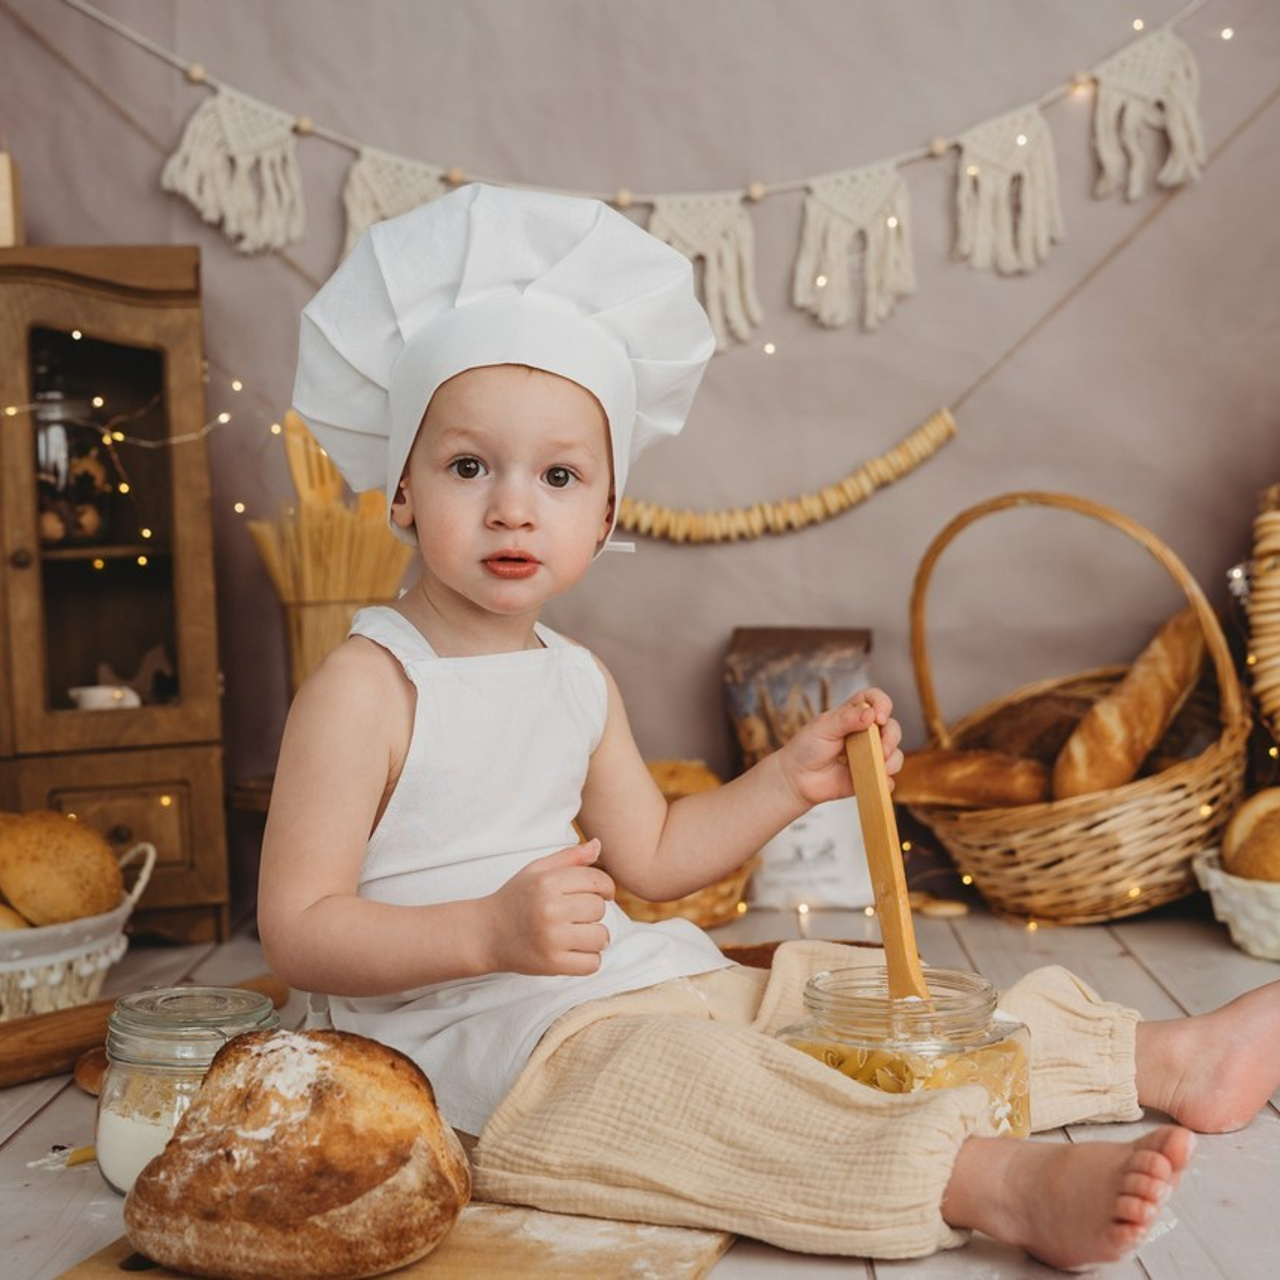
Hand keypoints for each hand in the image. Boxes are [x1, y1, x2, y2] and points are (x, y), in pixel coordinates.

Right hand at [485, 839, 615, 975]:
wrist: (485, 934)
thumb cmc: (516, 898)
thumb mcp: (537, 870)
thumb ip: (569, 857)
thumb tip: (598, 845)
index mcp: (547, 882)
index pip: (597, 880)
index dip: (606, 887)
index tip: (602, 893)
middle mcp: (550, 909)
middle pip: (599, 908)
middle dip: (594, 911)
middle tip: (579, 915)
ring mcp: (551, 939)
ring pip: (600, 937)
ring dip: (595, 937)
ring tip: (580, 934)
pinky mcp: (552, 964)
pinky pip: (592, 964)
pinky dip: (589, 959)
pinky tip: (576, 951)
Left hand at [778, 688, 903, 807]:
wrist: (797, 779)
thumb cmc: (806, 748)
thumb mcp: (823, 727)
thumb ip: (846, 718)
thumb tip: (871, 714)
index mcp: (853, 715)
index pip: (876, 700)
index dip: (883, 704)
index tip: (879, 718)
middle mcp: (865, 733)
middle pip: (892, 727)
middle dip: (891, 737)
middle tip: (881, 748)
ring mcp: (869, 755)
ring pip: (895, 753)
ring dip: (891, 760)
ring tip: (876, 766)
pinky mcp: (870, 776)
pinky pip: (888, 778)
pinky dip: (885, 780)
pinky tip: (874, 780)